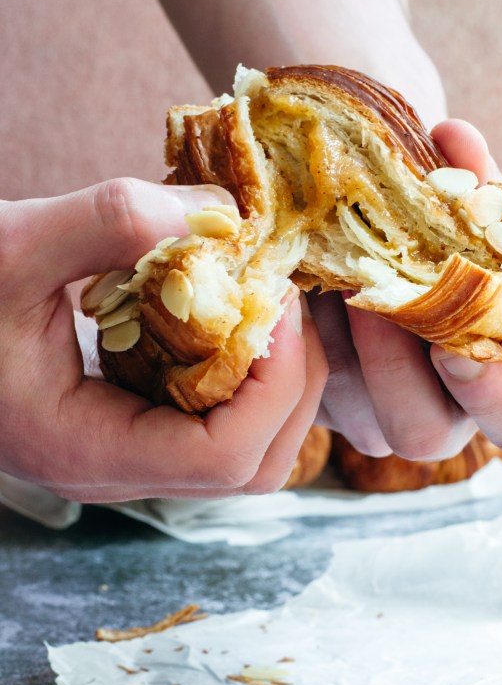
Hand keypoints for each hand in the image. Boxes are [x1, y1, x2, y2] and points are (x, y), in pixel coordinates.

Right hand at [0, 178, 326, 501]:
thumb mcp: (9, 246)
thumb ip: (109, 223)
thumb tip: (222, 214)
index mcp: (83, 450)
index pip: (223, 458)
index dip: (274, 381)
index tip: (274, 298)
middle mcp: (112, 470)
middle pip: (252, 467)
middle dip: (291, 382)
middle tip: (284, 296)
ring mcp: (124, 454)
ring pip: (243, 452)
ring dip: (275, 379)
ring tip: (265, 300)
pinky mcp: (130, 426)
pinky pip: (216, 421)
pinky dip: (245, 371)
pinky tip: (231, 310)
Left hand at [312, 119, 501, 457]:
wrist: (366, 220)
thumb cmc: (442, 219)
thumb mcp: (464, 202)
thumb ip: (471, 184)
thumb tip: (455, 141)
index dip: (496, 395)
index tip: (456, 346)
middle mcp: (442, 411)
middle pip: (424, 435)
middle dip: (396, 367)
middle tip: (371, 299)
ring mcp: (374, 413)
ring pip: (359, 419)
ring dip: (345, 347)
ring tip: (331, 275)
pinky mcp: (321, 400)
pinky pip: (311, 388)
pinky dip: (306, 331)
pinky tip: (298, 275)